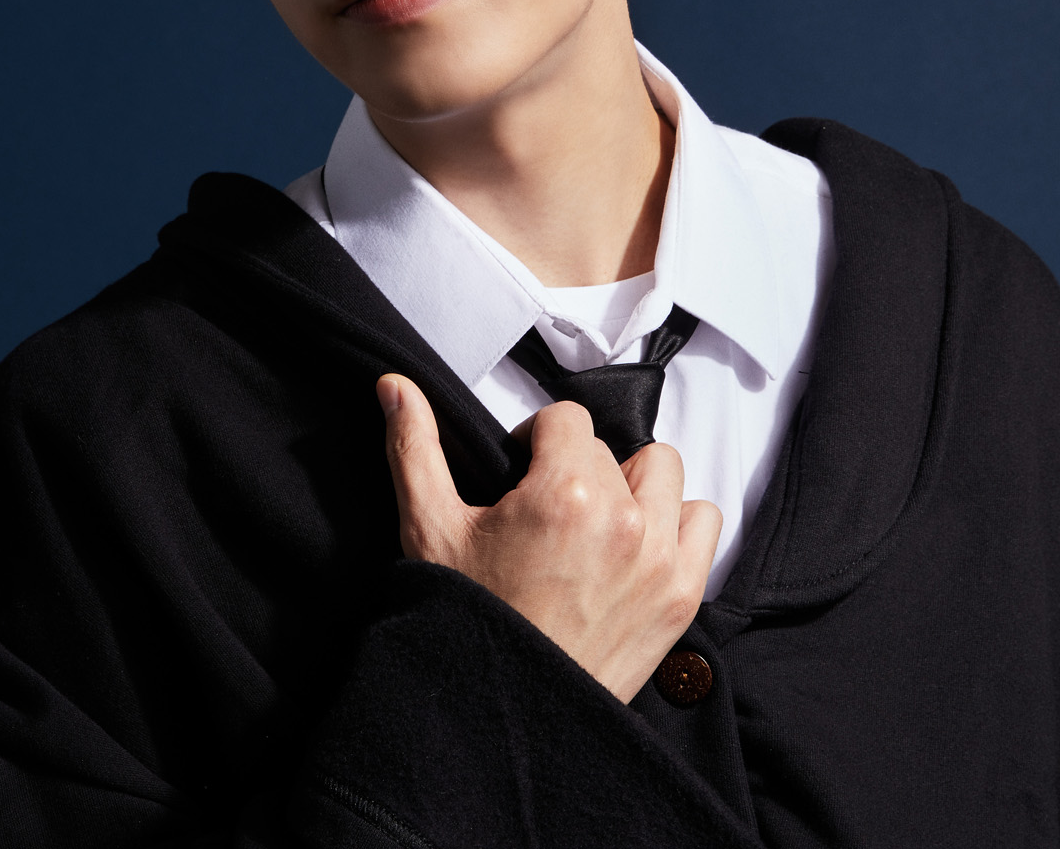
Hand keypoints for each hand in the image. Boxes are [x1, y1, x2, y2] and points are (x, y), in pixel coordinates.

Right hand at [376, 373, 721, 703]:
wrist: (506, 712)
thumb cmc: (469, 622)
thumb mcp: (430, 528)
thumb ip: (414, 447)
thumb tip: (396, 387)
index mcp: (563, 494)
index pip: (567, 418)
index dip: (536, 439)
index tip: (520, 472)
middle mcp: (621, 520)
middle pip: (608, 447)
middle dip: (574, 467)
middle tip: (544, 509)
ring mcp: (658, 558)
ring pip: (661, 470)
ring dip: (630, 484)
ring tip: (591, 520)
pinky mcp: (680, 595)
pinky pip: (703, 520)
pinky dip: (675, 522)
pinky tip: (634, 542)